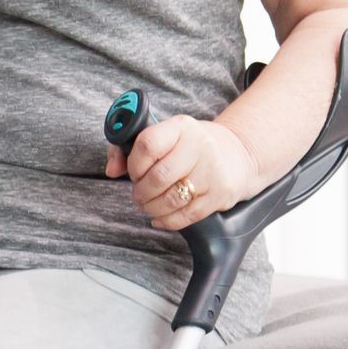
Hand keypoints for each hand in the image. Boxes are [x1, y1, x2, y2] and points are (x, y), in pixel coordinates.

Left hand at [106, 115, 258, 230]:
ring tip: (148, 204)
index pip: (148, 144)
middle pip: (158, 177)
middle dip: (141, 191)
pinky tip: (160, 217)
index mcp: (181, 127)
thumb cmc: (189, 147)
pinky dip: (167, 221)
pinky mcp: (221, 194)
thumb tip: (112, 170)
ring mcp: (213, 171)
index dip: (134, 164)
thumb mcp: (163, 136)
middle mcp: (200, 146)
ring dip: (152, 207)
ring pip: (171, 199)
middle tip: (139, 194)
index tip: (134, 172)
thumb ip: (128, 148)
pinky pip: (187, 216)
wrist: (236, 154)